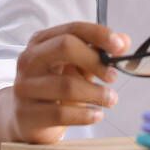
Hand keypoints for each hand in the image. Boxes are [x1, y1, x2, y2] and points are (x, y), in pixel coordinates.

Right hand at [5, 22, 130, 145]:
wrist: (25, 120)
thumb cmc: (53, 88)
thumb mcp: (76, 67)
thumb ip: (98, 53)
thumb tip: (124, 41)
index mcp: (42, 41)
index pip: (73, 29)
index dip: (99, 34)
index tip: (120, 46)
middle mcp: (29, 59)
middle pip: (65, 47)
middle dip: (95, 61)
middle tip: (113, 76)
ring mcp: (25, 86)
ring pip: (66, 85)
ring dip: (96, 93)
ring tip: (111, 99)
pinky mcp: (26, 114)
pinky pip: (60, 113)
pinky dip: (84, 115)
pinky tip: (97, 115)